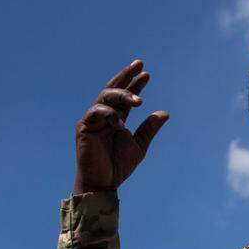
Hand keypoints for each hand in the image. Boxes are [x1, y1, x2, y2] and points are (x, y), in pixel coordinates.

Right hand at [73, 59, 168, 193]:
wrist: (103, 183)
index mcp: (117, 118)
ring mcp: (92, 119)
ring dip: (122, 95)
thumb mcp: (139, 145)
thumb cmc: (118, 166)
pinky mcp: (83, 127)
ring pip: (105, 97)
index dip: (135, 84)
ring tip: (139, 101)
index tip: (146, 74)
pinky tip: (120, 122)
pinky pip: (95, 112)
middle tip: (139, 65)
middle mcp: (104, 115)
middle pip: (113, 89)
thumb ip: (149, 129)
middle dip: (126, 76)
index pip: (125, 96)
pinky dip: (109, 114)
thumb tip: (165, 113)